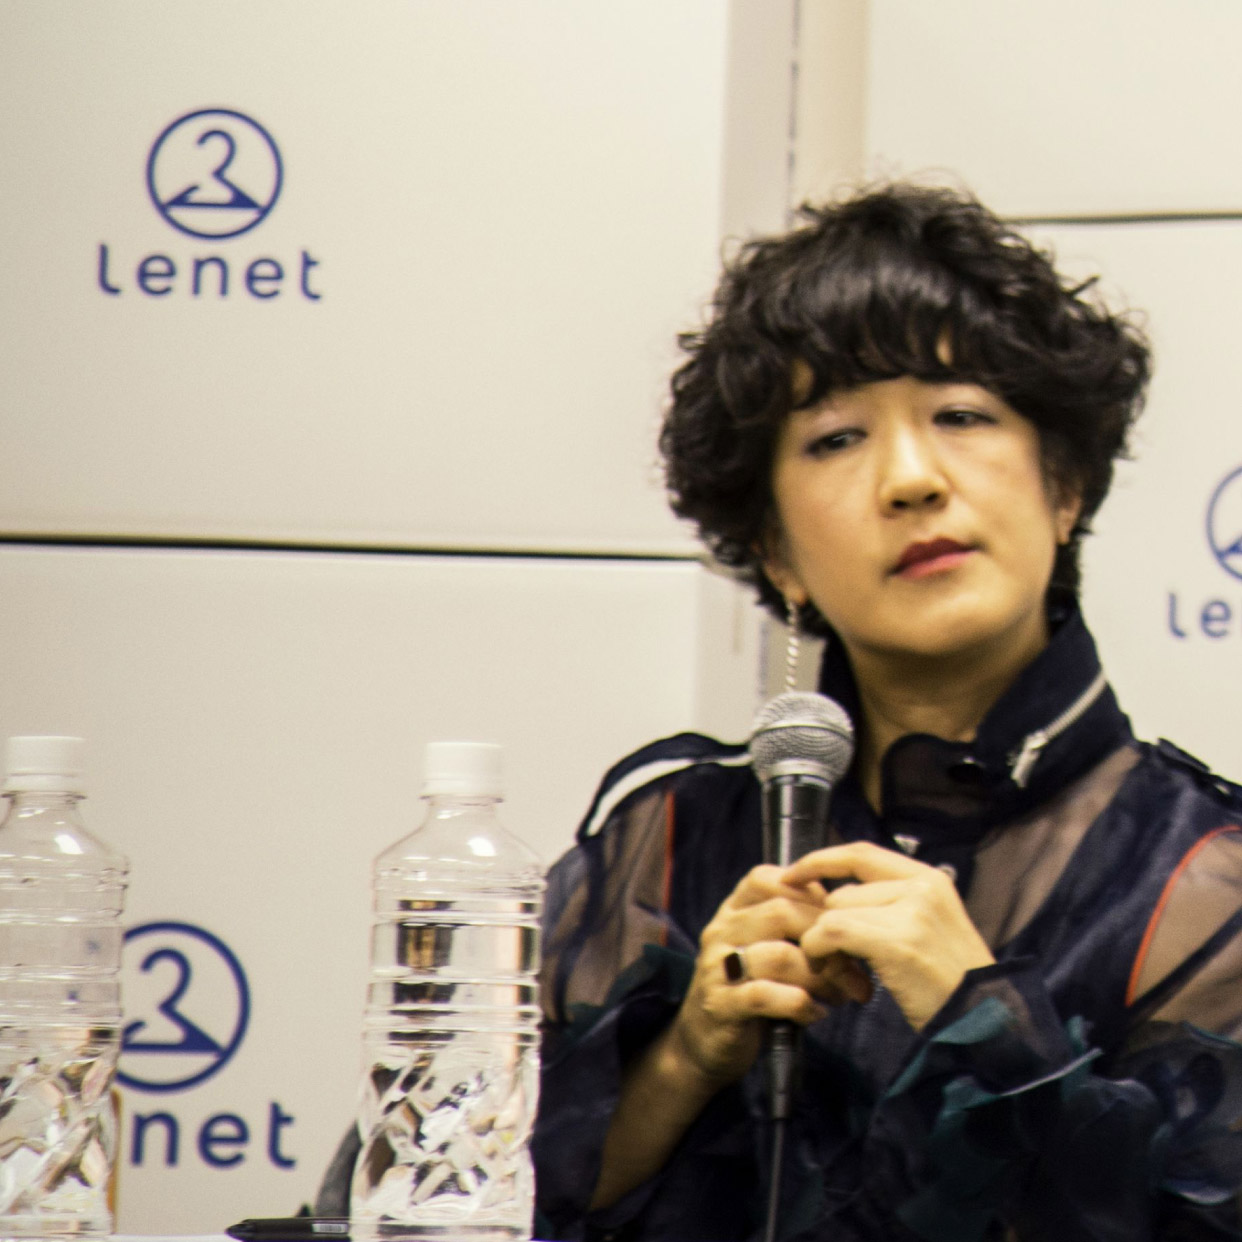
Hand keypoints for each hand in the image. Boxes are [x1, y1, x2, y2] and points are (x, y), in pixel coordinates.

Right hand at [667, 864, 871, 1091]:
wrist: (703, 1041)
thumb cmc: (751, 989)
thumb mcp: (766, 949)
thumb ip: (796, 930)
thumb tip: (854, 924)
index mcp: (733, 910)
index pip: (768, 879)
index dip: (809, 893)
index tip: (840, 922)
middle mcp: (721, 931)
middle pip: (780, 913)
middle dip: (826, 940)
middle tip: (855, 970)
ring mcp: (717, 967)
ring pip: (778, 955)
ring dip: (821, 977)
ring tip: (842, 995)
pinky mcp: (719, 1005)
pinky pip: (765, 996)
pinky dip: (800, 1004)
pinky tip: (816, 1014)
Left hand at [784, 842, 994, 1030]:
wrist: (984, 1021)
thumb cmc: (950, 984)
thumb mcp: (929, 927)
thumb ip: (892, 904)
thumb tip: (837, 893)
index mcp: (930, 879)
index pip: (862, 853)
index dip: (822, 859)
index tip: (792, 873)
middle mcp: (922, 887)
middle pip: (843, 890)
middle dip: (826, 923)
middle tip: (830, 956)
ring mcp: (912, 911)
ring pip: (834, 911)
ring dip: (823, 942)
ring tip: (838, 970)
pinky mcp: (898, 941)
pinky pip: (833, 931)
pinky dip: (821, 951)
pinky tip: (834, 974)